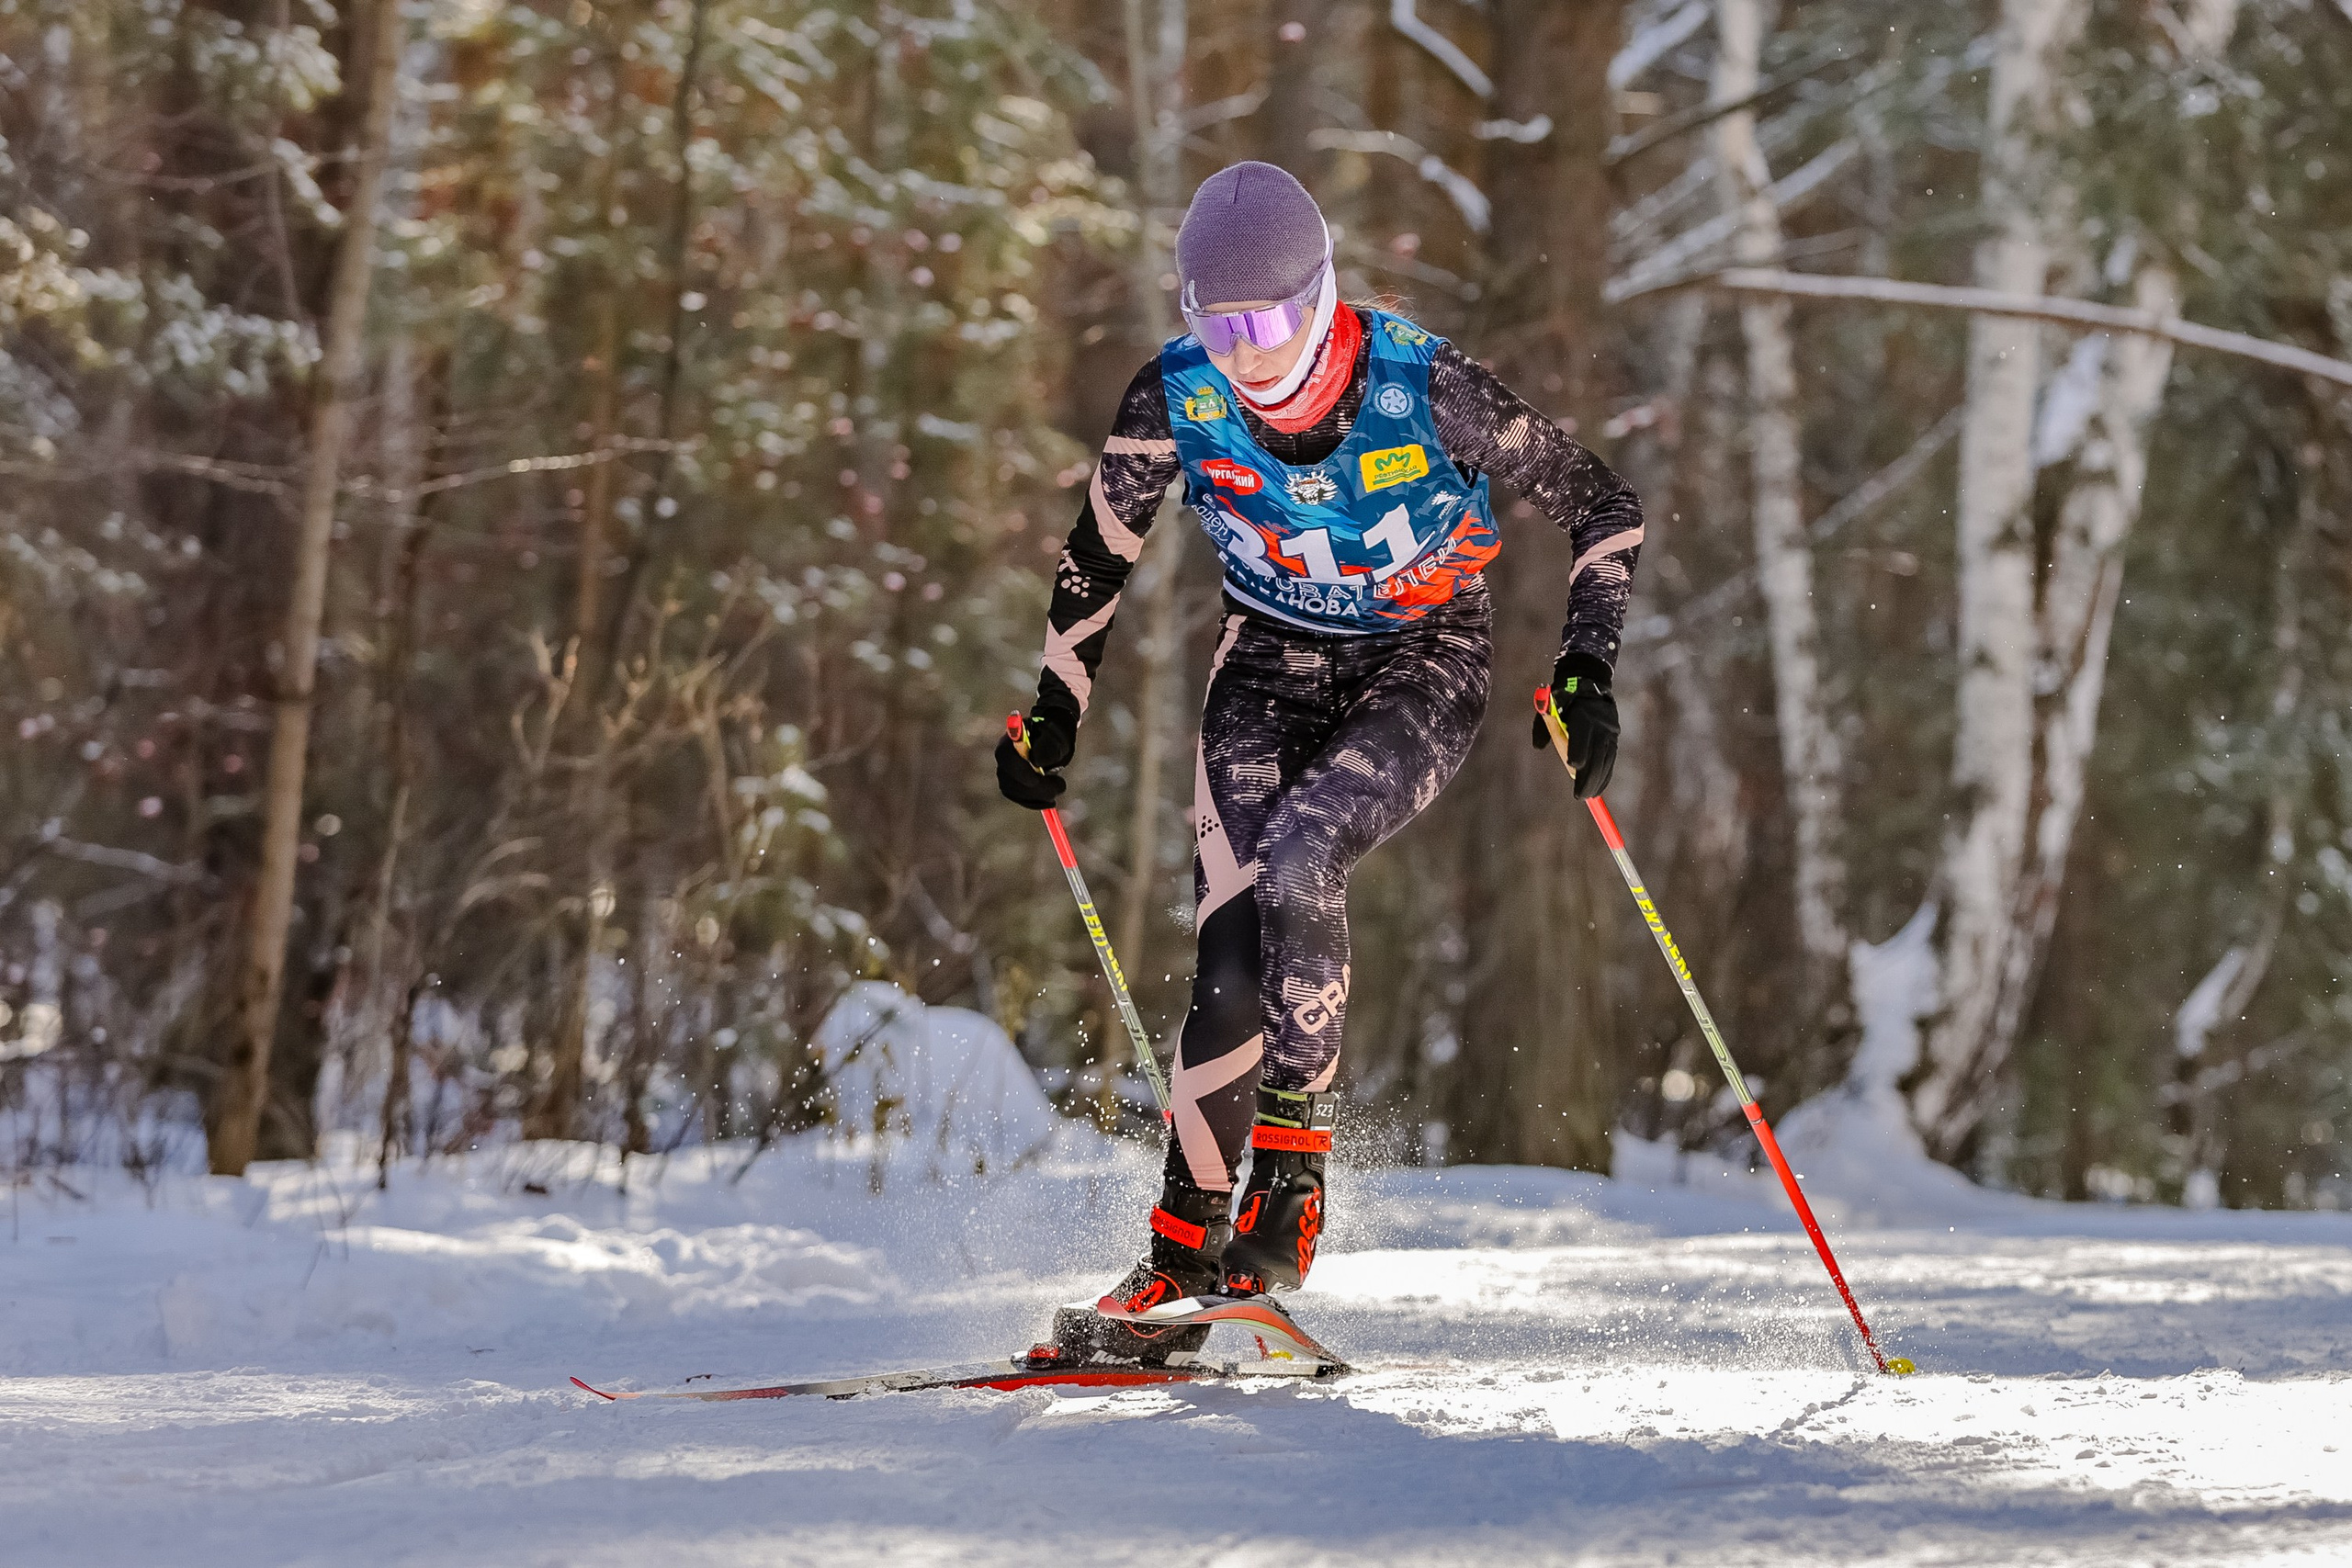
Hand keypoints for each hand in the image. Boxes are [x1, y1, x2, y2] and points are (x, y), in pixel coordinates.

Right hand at [996, 699, 1077, 810]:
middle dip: (1036, 788)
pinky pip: (1019, 798)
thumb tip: (1037, 761)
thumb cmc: (1054, 737)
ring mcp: (1006, 772)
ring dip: (1038, 796)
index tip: (1037, 781)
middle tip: (1061, 786)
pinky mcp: (1012, 785)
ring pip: (1015, 792)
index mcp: (1010, 740)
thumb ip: (1047, 747)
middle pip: (1009, 779)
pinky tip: (1050, 800)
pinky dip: (1035, 802)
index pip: (1006, 758)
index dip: (1019, 772)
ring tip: (1060, 787)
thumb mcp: (1056, 739)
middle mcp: (1004, 757)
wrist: (1053, 741)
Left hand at [1531, 652, 1618, 798]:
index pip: (1582, 734)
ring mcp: (1609, 730)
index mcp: (1583, 713)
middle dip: (1589, 775)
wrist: (1588, 681)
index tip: (1572, 766)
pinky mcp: (1614, 737)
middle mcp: (1600, 722)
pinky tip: (1599, 788)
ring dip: (1598, 779)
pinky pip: (1611, 759)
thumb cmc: (1562, 698)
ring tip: (1589, 795)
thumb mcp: (1549, 707)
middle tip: (1580, 795)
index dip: (1579, 750)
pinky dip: (1605, 774)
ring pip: (1606, 758)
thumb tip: (1538, 746)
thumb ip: (1544, 726)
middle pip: (1597, 752)